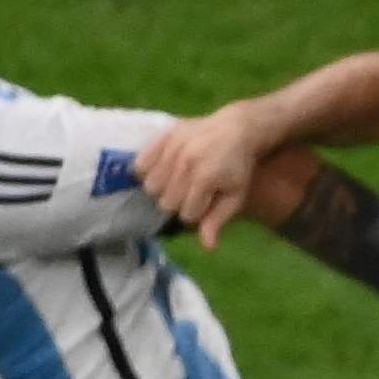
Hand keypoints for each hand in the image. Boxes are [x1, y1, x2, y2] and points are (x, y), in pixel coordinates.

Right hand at [138, 108, 267, 244]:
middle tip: (190, 195)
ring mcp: (172, 148)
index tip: (204, 205)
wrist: (234, 130)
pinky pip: (141, 164)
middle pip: (166, 202)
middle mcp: (186, 162)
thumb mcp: (235, 197)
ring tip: (176, 185)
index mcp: (205, 178)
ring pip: (151, 186)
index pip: (186, 214)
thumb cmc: (237, 168)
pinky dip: (148, 173)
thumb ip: (218, 220)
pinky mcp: (162, 137)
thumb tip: (208, 248)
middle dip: (178, 204)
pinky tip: (162, 172)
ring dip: (163, 191)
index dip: (195, 215)